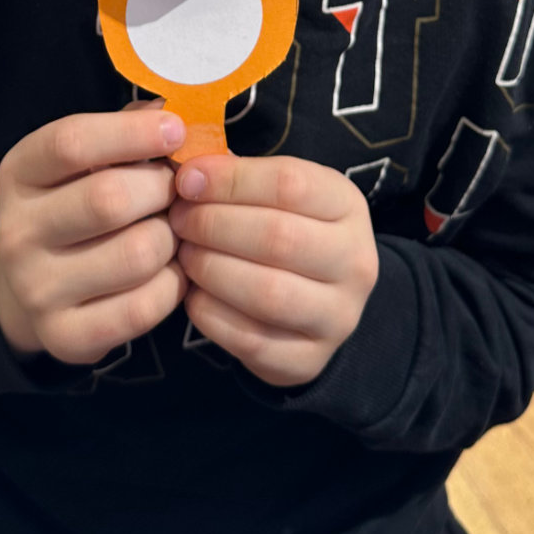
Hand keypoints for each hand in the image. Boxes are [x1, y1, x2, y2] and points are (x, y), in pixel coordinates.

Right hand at [0, 102, 188, 364]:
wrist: (32, 288)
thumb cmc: (76, 203)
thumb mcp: (85, 159)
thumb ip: (126, 130)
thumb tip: (174, 112)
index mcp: (20, 173)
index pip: (71, 142)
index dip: (131, 132)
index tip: (176, 131)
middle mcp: (17, 232)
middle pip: (108, 199)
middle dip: (161, 189)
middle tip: (177, 191)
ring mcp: (37, 289)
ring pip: (137, 253)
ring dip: (172, 239)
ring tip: (170, 231)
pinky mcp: (65, 337)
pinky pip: (144, 307)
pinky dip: (173, 285)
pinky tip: (167, 271)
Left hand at [170, 154, 379, 386]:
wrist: (320, 303)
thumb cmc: (287, 231)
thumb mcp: (277, 195)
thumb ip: (238, 178)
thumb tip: (187, 173)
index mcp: (348, 207)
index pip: (290, 184)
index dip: (231, 180)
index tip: (187, 180)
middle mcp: (356, 262)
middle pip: (278, 237)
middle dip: (213, 225)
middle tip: (178, 220)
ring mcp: (338, 316)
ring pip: (267, 292)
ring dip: (211, 269)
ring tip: (184, 255)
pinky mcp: (310, 359)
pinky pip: (252, 340)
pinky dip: (212, 314)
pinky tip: (193, 295)